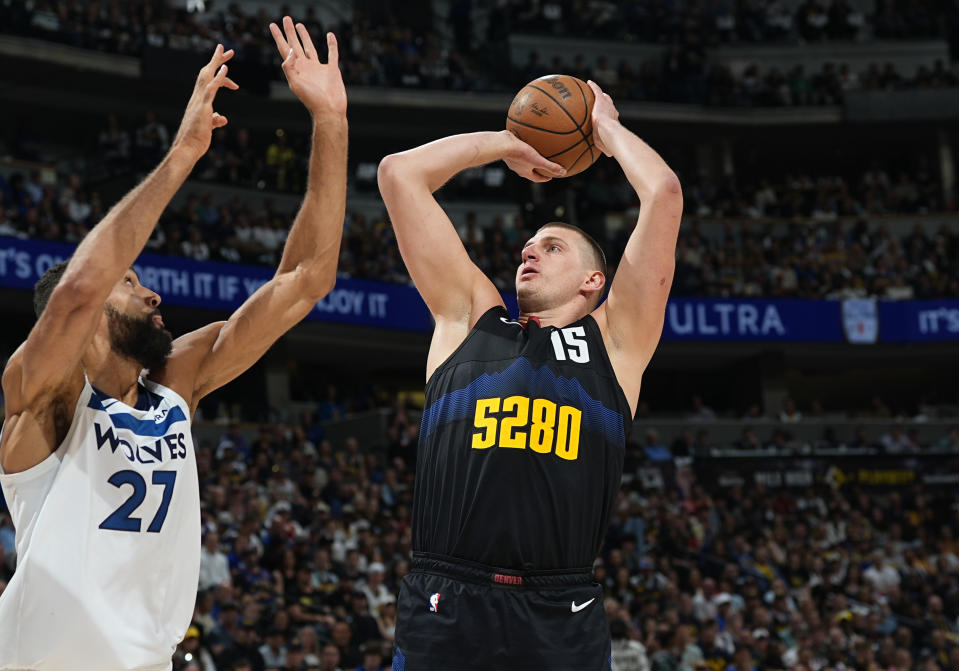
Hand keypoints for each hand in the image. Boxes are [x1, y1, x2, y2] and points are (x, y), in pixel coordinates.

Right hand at [172, 44, 238, 160]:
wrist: (187, 149)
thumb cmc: (196, 140)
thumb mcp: (208, 127)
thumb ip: (214, 120)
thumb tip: (222, 118)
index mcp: (198, 102)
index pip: (208, 82)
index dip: (218, 74)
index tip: (227, 67)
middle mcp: (197, 98)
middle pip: (206, 74)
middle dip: (216, 60)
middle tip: (226, 49)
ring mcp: (199, 102)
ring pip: (207, 77)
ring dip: (216, 63)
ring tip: (225, 52)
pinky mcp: (203, 108)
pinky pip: (211, 89)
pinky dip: (218, 78)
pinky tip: (225, 69)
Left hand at [270, 16, 346, 118]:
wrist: (329, 111)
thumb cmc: (312, 100)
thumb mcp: (296, 84)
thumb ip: (289, 66)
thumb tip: (290, 50)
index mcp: (296, 69)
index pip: (284, 49)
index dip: (278, 37)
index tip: (272, 25)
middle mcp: (306, 67)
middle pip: (295, 45)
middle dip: (290, 32)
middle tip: (286, 18)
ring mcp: (319, 68)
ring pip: (310, 47)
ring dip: (305, 36)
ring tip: (299, 25)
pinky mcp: (332, 70)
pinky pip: (332, 53)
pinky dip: (332, 44)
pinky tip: (329, 35)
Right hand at [502, 131, 565, 182]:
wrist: (503, 144)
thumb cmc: (519, 153)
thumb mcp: (538, 160)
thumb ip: (550, 166)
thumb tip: (563, 172)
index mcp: (524, 172)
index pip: (536, 178)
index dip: (544, 178)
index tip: (549, 177)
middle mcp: (517, 167)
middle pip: (529, 170)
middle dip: (537, 169)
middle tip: (544, 166)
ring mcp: (512, 159)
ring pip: (523, 160)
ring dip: (530, 158)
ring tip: (535, 152)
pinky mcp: (509, 149)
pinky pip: (518, 149)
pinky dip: (524, 147)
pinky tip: (527, 139)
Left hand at [587, 80, 619, 156]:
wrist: (610, 133)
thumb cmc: (608, 141)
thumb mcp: (606, 145)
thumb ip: (605, 147)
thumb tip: (609, 154)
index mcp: (613, 121)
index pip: (611, 116)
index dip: (609, 114)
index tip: (605, 114)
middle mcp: (612, 111)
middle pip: (608, 104)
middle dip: (605, 103)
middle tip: (600, 102)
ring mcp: (607, 104)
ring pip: (603, 96)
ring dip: (599, 93)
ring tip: (592, 90)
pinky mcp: (601, 100)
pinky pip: (596, 90)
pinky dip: (593, 86)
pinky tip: (588, 82)